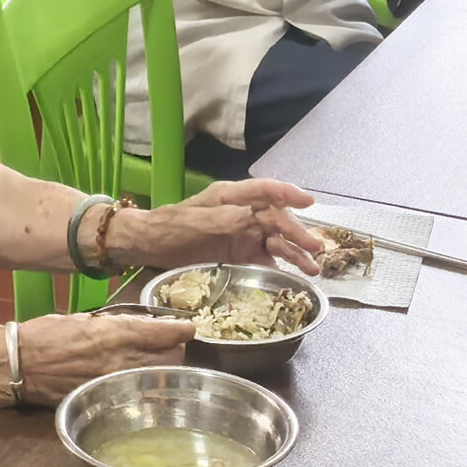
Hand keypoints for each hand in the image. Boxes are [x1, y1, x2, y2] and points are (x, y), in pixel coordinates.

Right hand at [14, 308, 194, 400]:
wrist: (17, 365)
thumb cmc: (44, 335)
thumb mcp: (83, 320)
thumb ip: (114, 325)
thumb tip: (138, 328)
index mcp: (116, 333)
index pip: (165, 333)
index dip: (183, 329)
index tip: (190, 327)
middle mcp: (121, 360)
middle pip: (171, 358)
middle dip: (176, 351)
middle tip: (172, 345)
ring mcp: (114, 383)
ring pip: (157, 377)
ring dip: (163, 369)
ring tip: (158, 363)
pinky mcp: (104, 399)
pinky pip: (135, 391)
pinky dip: (142, 384)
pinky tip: (137, 380)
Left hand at [117, 179, 321, 274]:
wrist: (150, 246)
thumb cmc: (172, 228)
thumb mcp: (198, 221)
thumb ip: (227, 219)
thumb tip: (254, 217)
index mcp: (232, 196)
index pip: (265, 190)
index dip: (288, 193)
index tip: (309, 202)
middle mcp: (242, 213)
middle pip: (276, 219)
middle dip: (297, 232)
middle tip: (315, 248)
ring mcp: (242, 234)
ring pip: (275, 240)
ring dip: (294, 253)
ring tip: (314, 268)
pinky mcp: (239, 254)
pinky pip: (264, 258)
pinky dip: (279, 266)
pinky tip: (293, 277)